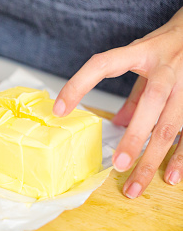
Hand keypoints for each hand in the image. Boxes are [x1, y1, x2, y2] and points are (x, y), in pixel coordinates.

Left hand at [53, 7, 182, 198]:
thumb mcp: (140, 57)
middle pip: (152, 102)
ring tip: (135, 184)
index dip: (79, 84)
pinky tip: (172, 176)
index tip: (59, 109)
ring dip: (153, 158)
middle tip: (118, 164)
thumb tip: (117, 123)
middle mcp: (167, 68)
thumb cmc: (164, 46)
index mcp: (141, 53)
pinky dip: (182, 157)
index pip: (102, 65)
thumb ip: (128, 89)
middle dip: (135, 136)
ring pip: (172, 125)